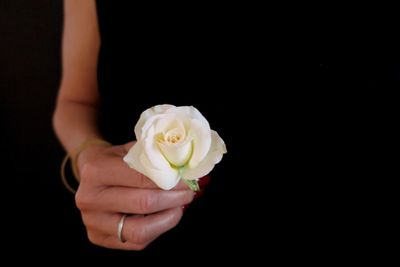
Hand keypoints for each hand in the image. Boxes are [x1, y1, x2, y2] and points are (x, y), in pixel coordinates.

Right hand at [75, 141, 194, 249]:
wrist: (89, 171)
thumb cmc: (115, 158)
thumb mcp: (131, 148)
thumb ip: (155, 157)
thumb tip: (186, 168)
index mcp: (96, 171)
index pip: (141, 178)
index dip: (170, 180)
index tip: (187, 179)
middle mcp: (90, 198)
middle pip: (143, 204)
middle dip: (173, 199)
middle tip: (189, 192)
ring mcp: (92, 222)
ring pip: (140, 230)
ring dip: (168, 219)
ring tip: (180, 206)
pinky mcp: (98, 237)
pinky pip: (137, 242)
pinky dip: (158, 229)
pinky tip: (166, 216)